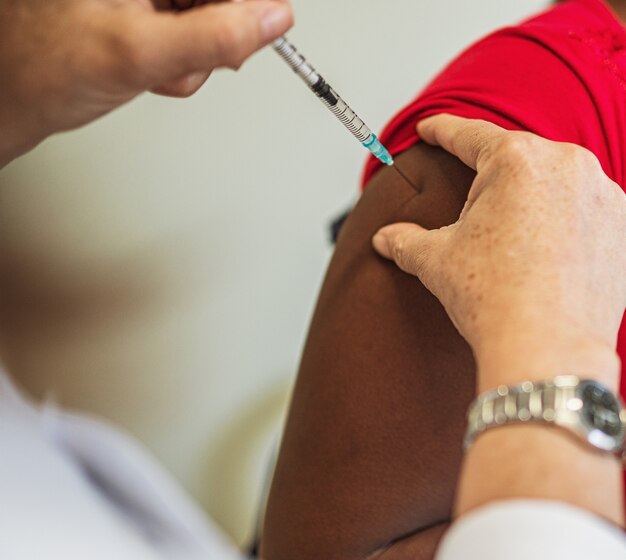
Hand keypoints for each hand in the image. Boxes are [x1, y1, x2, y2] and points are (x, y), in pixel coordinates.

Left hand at [0, 0, 291, 165]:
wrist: (12, 96)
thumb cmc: (44, 67)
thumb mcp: (140, 53)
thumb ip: (215, 37)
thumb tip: (273, 19)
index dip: (244, 4)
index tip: (249, 30)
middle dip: (213, 34)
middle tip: (181, 57)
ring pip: (208, 16)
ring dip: (195, 55)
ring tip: (156, 67)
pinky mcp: (145, 11)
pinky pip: (191, 33)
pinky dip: (182, 61)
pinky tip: (152, 69)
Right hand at [373, 114, 625, 389]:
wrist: (546, 349)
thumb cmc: (493, 298)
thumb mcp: (436, 261)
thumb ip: (406, 241)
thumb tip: (385, 239)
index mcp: (515, 161)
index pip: (469, 135)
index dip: (442, 130)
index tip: (429, 127)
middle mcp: (567, 165)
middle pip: (516, 158)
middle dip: (489, 174)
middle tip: (467, 200)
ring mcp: (602, 195)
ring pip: (554, 181)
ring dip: (529, 197)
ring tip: (508, 236)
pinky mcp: (623, 226)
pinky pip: (584, 208)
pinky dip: (563, 220)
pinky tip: (544, 249)